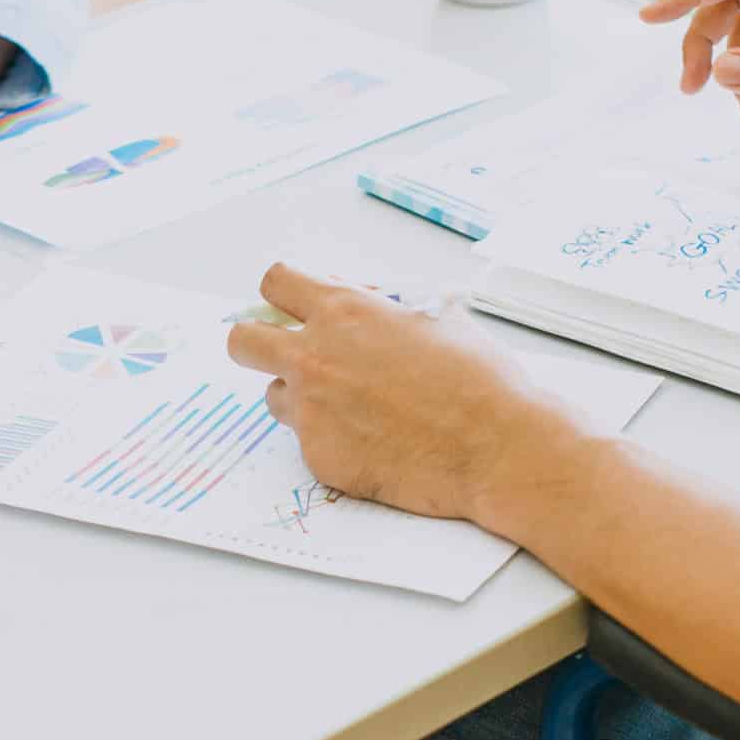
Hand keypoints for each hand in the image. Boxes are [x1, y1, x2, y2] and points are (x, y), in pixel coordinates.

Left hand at [225, 264, 587, 524]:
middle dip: (257, 344)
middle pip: (242, 341)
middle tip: (288, 356)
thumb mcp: (434, 314)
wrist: (497, 447)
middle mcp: (315, 357)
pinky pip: (308, 441)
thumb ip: (380, 305)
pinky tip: (377, 443)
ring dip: (302, 396)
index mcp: (343, 311)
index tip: (291, 308)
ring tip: (354, 407)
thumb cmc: (478, 378)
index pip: (274, 283)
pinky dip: (334, 439)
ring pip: (274, 395)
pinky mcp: (318, 456)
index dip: (281, 295)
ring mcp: (312, 410)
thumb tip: (355, 300)